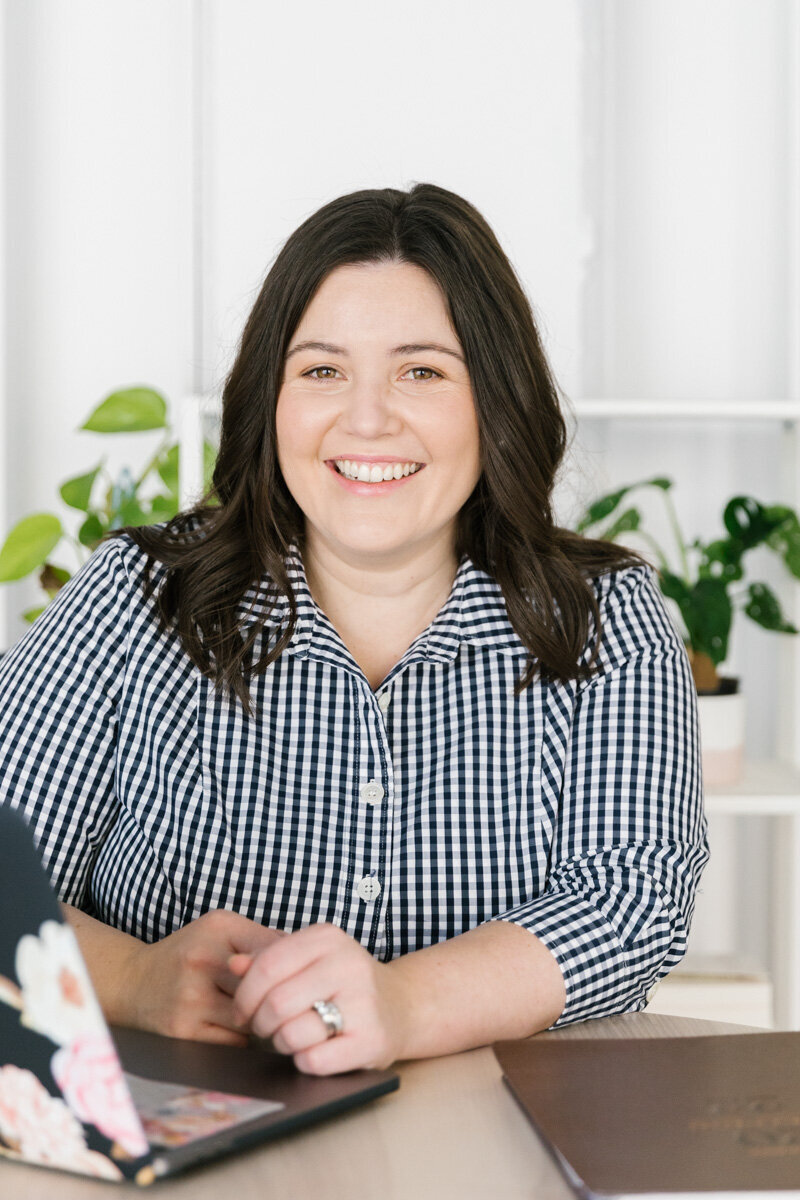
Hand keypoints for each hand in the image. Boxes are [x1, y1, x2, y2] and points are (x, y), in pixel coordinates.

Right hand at [120, 910, 283, 1044]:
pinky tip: (237, 1028)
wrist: (133, 982)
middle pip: (266, 987)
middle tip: (286, 1002)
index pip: (275, 951)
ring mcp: (191, 997)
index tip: (298, 978)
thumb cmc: (187, 955)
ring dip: (262, 1021)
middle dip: (278, 997)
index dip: (292, 969)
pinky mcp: (183, 1030)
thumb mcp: (220, 931)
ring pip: (253, 1018)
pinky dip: (242, 1039)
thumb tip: (307, 956)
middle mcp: (203, 960)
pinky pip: (235, 1042)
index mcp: (218, 929)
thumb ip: (261, 938)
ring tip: (262, 1015)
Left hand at [230, 923, 410, 1073]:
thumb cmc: (343, 983)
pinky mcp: (372, 1040)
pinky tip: (313, 1052)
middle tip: (264, 1029)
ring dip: (282, 1043)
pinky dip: (304, 1061)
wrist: (401, 1006)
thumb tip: (233, 965)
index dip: (244, 994)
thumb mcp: (308, 961)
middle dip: (260, 1023)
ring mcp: (363, 1002)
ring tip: (292, 1037)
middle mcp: (348, 964)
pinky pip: (314, 1060)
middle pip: (275, 1003)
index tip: (242, 1011)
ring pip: (292, 1033)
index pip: (266, 966)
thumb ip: (268, 961)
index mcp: (327, 938)